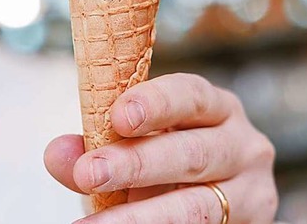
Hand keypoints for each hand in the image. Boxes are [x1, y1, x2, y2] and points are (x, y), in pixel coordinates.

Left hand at [44, 73, 277, 222]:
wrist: (205, 201)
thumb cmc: (163, 160)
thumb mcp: (134, 144)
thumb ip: (97, 146)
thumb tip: (57, 154)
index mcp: (213, 107)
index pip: (190, 95)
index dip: (155, 104)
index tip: (117, 117)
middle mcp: (241, 144)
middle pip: (191, 153)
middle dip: (136, 164)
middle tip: (87, 173)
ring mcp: (250, 191)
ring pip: (197, 206)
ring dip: (140, 217)